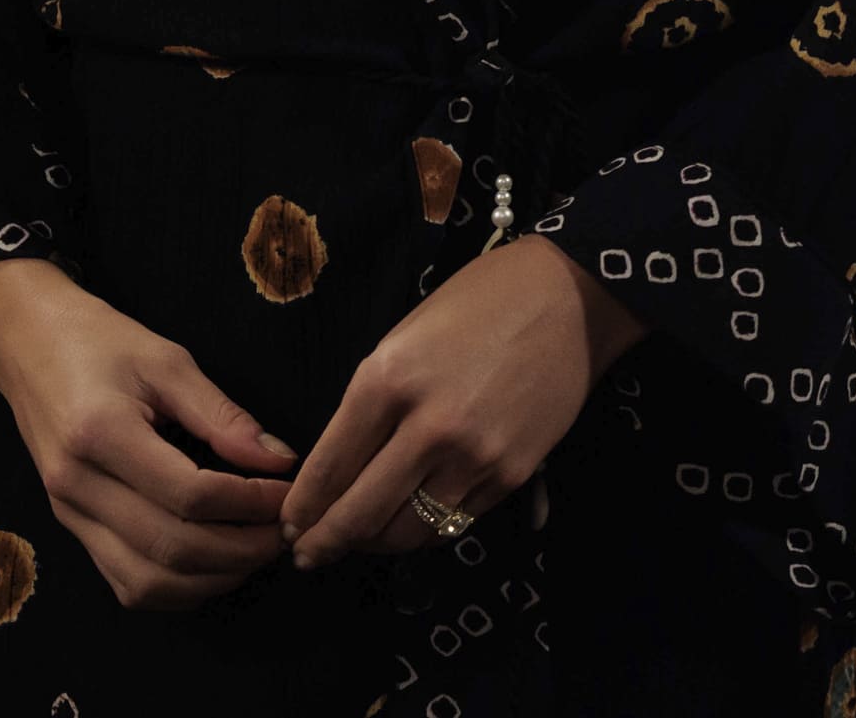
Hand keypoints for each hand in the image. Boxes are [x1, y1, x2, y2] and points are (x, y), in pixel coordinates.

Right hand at [0, 255, 298, 608]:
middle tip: (282, 529)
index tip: (286, 489)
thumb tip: (278, 460)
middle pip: (171, 548)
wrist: (26, 342)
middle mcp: (76, 484)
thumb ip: (221, 415)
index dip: (249, 502)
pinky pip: (125, 582)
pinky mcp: (69, 526)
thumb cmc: (97, 340)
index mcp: (99, 433)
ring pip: (147, 582)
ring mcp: (67, 512)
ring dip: (211, 578)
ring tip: (253, 550)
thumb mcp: (165, 359)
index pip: (190, 495)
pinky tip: (211, 563)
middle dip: (241, 549)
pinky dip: (176, 587)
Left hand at [280, 238, 643, 568]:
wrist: (566, 298)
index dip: (304, 507)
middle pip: (361, 513)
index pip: (330, 467)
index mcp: (387, 380)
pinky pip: (454, 523)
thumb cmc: (475, 303)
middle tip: (308, 555)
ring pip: (408, 532)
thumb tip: (341, 466)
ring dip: (375, 544)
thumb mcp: (402, 340)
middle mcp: (428, 427)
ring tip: (358, 541)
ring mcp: (474, 458)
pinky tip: (409, 525)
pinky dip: (424, 532)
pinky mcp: (511, 476)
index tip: (289, 525)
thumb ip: (371, 404)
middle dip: (326, 542)